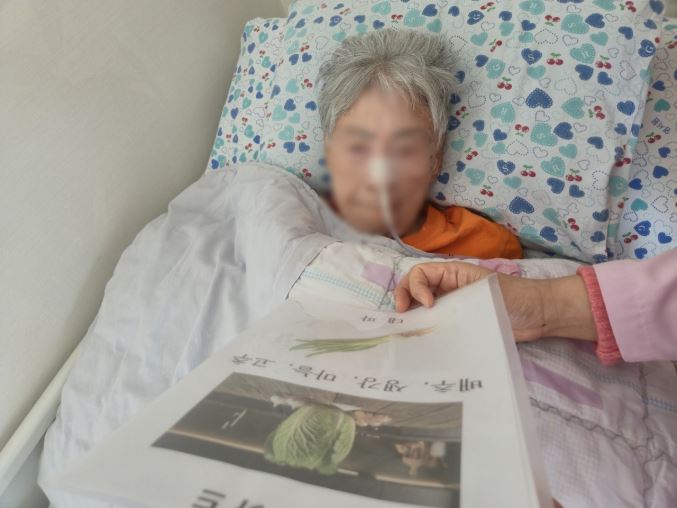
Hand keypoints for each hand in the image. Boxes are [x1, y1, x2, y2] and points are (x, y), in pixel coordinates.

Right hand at [394, 262, 596, 341]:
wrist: (540, 315)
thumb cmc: (517, 297)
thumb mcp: (486, 291)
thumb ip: (460, 297)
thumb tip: (431, 310)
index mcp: (453, 273)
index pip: (420, 273)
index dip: (415, 286)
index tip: (427, 304)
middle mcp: (449, 288)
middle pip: (415, 287)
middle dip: (403, 298)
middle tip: (400, 316)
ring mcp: (453, 306)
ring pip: (422, 306)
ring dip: (411, 314)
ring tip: (406, 329)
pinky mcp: (459, 323)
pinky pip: (436, 323)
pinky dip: (425, 329)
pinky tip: (422, 341)